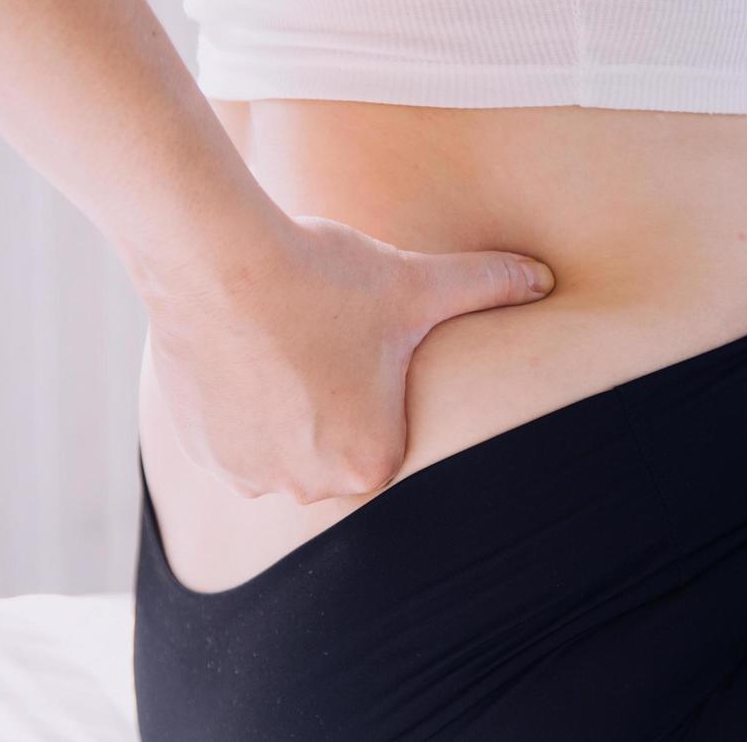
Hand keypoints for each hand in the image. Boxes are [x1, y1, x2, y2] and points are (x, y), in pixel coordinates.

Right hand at [138, 217, 552, 501]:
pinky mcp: (198, 452)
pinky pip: (234, 442)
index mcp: (368, 465)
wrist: (217, 260)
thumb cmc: (324, 278)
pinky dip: (243, 411)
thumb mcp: (417, 283)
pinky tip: (250, 359)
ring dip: (288, 417)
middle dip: (336, 411)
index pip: (390, 442)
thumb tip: (547, 278)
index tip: (367, 358)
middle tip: (327, 350)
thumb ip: (489, 285)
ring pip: (283, 450)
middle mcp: (306, 486)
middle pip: (336, 452)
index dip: (381, 393)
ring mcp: (247, 474)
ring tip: (288, 351)